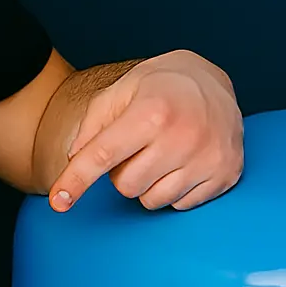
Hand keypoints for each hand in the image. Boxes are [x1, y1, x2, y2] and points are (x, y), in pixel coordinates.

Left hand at [48, 50, 242, 212]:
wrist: (213, 81)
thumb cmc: (158, 87)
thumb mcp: (120, 92)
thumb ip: (92, 125)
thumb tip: (75, 159)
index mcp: (151, 113)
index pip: (103, 155)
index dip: (76, 180)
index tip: (58, 202)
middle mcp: (183, 137)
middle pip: (126, 186)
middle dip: (123, 172)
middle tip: (137, 147)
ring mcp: (208, 158)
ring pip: (153, 200)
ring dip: (148, 184)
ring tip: (161, 153)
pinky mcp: (226, 174)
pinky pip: (181, 205)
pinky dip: (174, 190)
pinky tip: (182, 162)